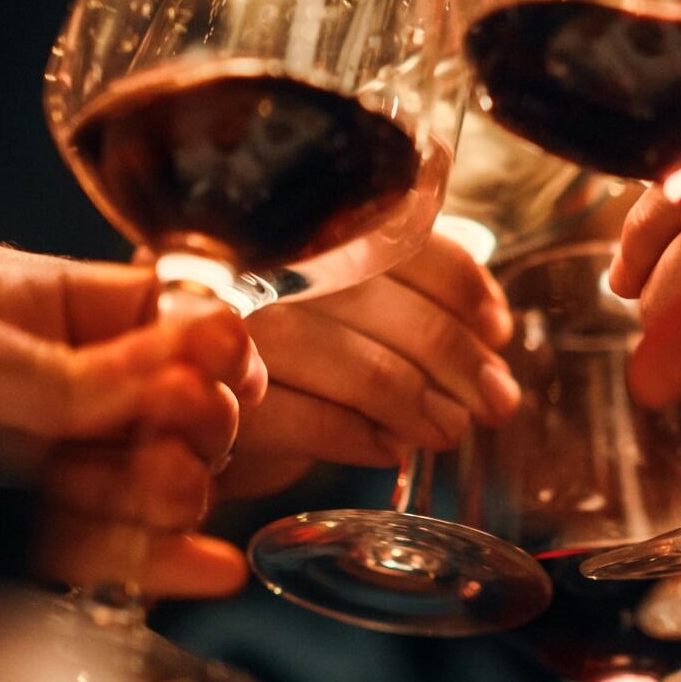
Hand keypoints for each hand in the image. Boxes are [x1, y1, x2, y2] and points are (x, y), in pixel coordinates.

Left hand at [0, 236, 254, 582]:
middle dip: (189, 416)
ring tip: (181, 493)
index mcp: (4, 301)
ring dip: (166, 486)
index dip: (195, 335)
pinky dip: (143, 560)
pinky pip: (77, 555)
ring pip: (120, 480)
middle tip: (204, 432)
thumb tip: (177, 372)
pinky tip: (198, 561)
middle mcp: (15, 384)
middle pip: (147, 402)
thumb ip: (56, 373)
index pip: (137, 309)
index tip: (233, 362)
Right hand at [229, 235, 517, 496]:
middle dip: (460, 361)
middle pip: (395, 310)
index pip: (403, 241)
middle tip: (496, 400)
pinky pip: (316, 424)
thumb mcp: (338, 308)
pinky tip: (390, 449)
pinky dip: (364, 440)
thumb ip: (406, 299)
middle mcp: (270, 270)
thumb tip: (492, 334)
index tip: (497, 330)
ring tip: (448, 431)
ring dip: (421, 408)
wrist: (182, 404)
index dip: (463, 287)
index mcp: (303, 231)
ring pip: (365, 370)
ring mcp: (242, 334)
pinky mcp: (226, 401)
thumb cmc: (278, 352)